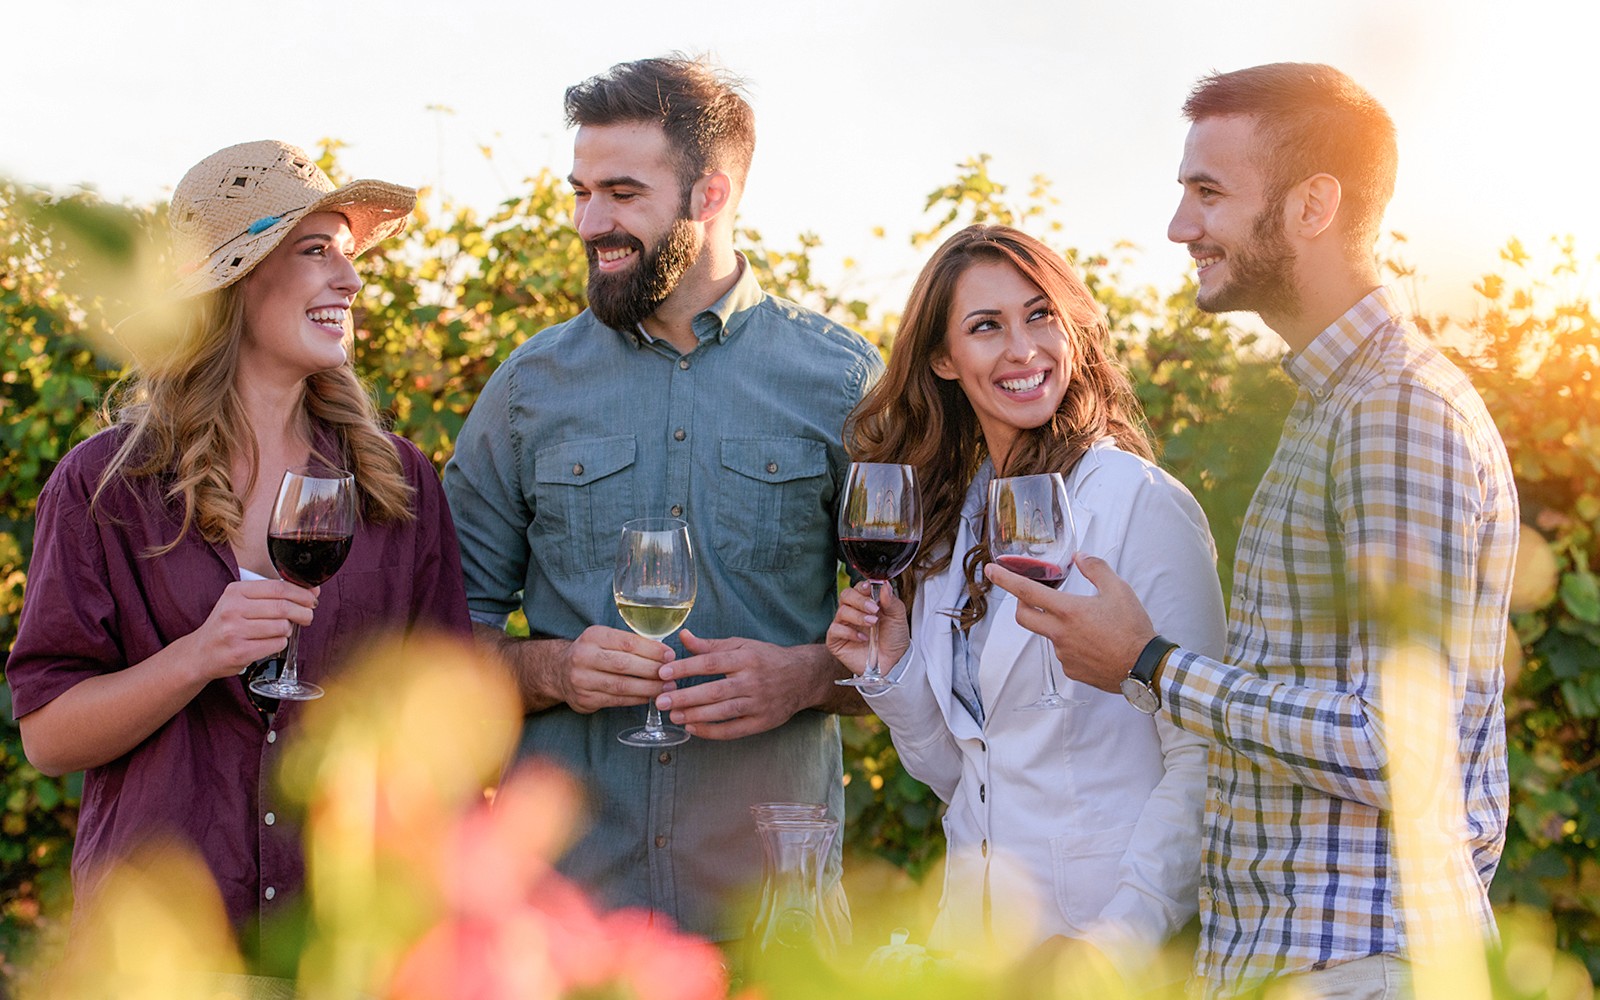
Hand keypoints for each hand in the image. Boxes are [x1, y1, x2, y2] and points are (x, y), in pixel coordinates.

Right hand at [189, 579, 317, 679]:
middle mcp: (233, 610)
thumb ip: (271, 595)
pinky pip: (276, 645)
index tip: (313, 597)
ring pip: (282, 627)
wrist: (200, 652)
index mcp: (235, 592)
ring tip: (280, 631)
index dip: (301, 593)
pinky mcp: (240, 652)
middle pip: (283, 607)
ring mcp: (235, 632)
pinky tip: (271, 642)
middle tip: (308, 616)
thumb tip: (310, 592)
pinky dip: (280, 643)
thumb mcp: (240, 602)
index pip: (278, 587)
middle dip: (303, 612)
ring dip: (288, 630)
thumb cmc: (226, 625)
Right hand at [555, 625, 675, 714]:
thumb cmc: (593, 653)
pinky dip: (636, 699)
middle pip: (625, 664)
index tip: (670, 655)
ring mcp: (582, 679)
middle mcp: (584, 656)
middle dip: (652, 670)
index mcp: (593, 636)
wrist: (559, 672)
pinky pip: (616, 700)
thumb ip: (629, 643)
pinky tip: (649, 697)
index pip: (627, 642)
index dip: (652, 650)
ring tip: (666, 688)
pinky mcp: (584, 699)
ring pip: (621, 685)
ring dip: (648, 688)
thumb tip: (665, 652)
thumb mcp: (605, 639)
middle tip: (673, 674)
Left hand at [655, 630, 826, 739]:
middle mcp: (753, 680)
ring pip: (723, 711)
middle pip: (715, 690)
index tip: (663, 673)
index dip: (685, 668)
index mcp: (746, 658)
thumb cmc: (766, 659)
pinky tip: (693, 728)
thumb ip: (710, 645)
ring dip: (695, 715)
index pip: (711, 663)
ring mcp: (759, 703)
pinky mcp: (762, 722)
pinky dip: (712, 731)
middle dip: (685, 696)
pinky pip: (733, 730)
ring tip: (673, 716)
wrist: (803, 677)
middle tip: (661, 700)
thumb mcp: (741, 645)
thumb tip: (683, 636)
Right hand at [825, 581, 910, 676]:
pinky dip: (849, 632)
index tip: (870, 589)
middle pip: (846, 595)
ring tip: (872, 623)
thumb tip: (884, 584)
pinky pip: (835, 630)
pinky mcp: (836, 641)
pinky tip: (863, 638)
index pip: (858, 588)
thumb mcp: (898, 617)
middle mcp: (853, 612)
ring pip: (841, 611)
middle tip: (874, 609)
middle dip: (859, 600)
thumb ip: (891, 601)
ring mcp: (844, 625)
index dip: (863, 587)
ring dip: (858, 616)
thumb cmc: (894, 639)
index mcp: (866, 603)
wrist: (894, 663)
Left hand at [984, 553, 1154, 693]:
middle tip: (1032, 596)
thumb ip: (1096, 569)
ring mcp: (1063, 654)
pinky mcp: (1071, 670)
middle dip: (1021, 604)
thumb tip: (1081, 557)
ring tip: (1088, 624)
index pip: (1027, 591)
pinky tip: (1094, 643)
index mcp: (1068, 611)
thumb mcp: (1119, 590)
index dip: (1005, 579)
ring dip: (1056, 625)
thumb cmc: (1133, 629)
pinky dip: (1071, 644)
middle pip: (1023, 617)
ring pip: (1048, 634)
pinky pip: (1063, 653)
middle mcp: (1060, 633)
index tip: (990, 570)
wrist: (1144, 668)